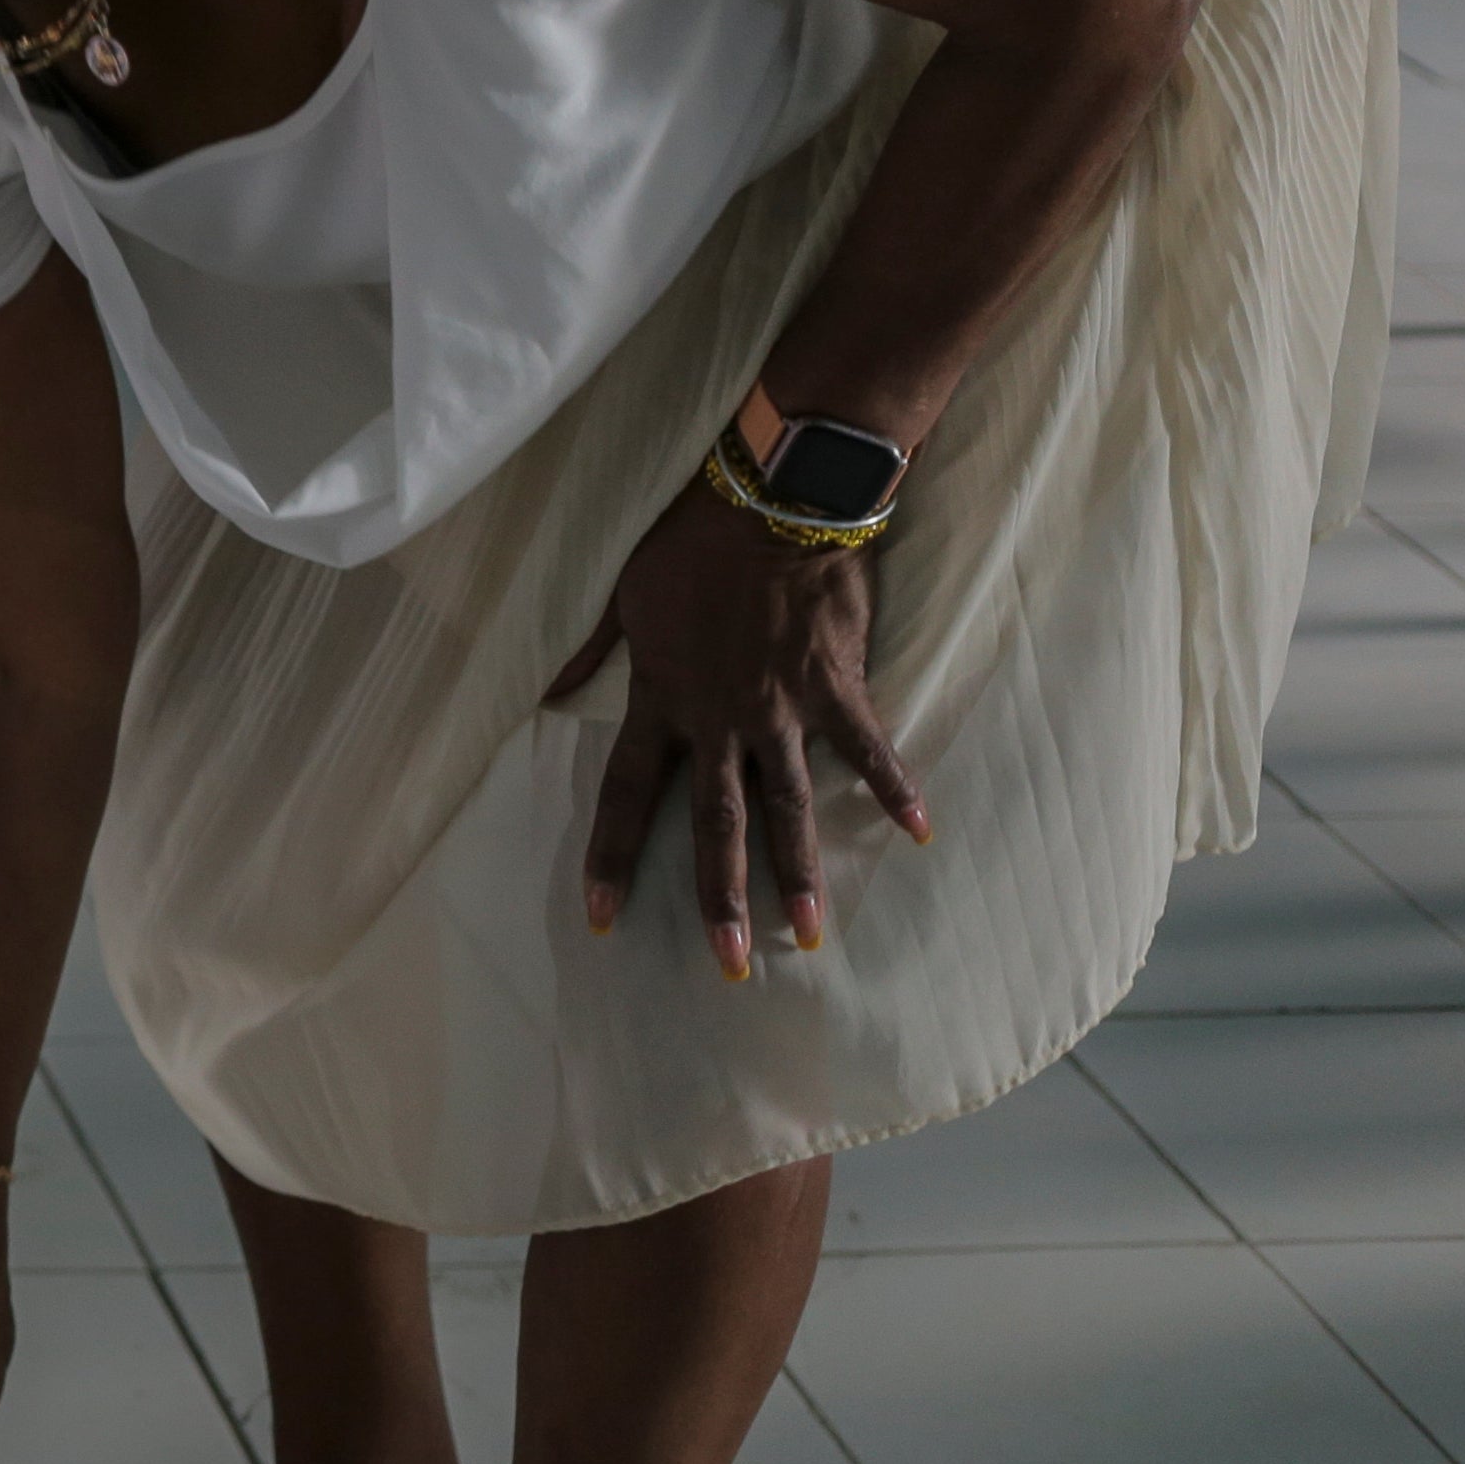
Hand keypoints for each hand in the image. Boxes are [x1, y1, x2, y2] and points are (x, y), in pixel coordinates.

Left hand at [546, 486, 929, 975]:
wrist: (769, 500)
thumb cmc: (689, 545)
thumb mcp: (620, 598)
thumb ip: (588, 653)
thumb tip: (544, 692)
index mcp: (659, 700)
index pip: (625, 794)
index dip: (612, 857)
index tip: (602, 918)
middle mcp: (717, 718)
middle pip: (714, 824)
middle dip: (719, 899)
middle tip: (730, 963)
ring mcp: (780, 708)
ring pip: (788, 806)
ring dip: (799, 872)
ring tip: (810, 934)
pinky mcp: (836, 687)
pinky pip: (868, 749)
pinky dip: (895, 790)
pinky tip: (920, 834)